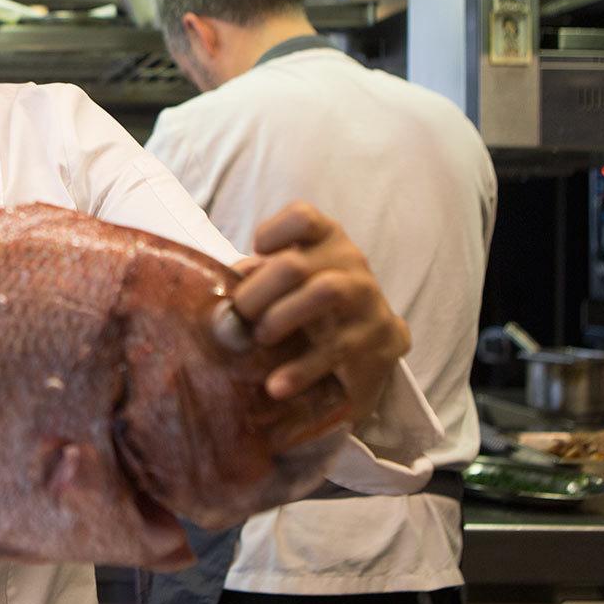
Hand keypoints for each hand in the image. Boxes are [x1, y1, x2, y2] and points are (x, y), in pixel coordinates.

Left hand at [229, 203, 410, 420]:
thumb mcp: (286, 287)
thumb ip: (258, 277)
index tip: (256, 256)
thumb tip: (226, 280)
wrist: (369, 350)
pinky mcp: (378, 338)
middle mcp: (350, 261)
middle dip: (256, 294)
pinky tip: (276, 386)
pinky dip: (300, 369)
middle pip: (295, 264)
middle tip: (239, 318)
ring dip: (281, 318)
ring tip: (260, 339)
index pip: (302, 217)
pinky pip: (336, 349)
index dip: (272, 233)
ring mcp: (367, 298)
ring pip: (324, 291)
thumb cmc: (313, 308)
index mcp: (326, 240)